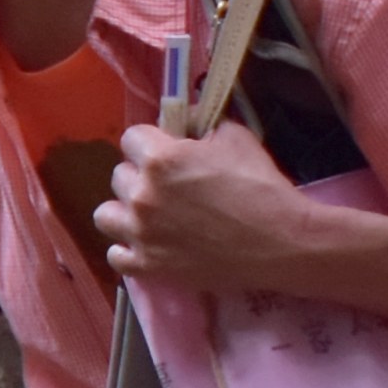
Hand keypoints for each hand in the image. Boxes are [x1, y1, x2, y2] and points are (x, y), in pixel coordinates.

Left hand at [93, 116, 321, 294]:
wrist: (280, 242)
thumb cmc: (261, 186)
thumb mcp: (236, 137)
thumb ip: (203, 125)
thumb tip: (186, 120)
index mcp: (160, 160)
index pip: (131, 138)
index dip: (150, 143)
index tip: (166, 151)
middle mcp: (142, 195)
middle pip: (119, 176)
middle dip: (140, 176)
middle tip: (167, 186)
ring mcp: (141, 234)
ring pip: (106, 216)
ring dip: (125, 212)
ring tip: (150, 216)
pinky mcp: (148, 267)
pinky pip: (115, 256)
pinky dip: (128, 249)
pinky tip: (148, 244)